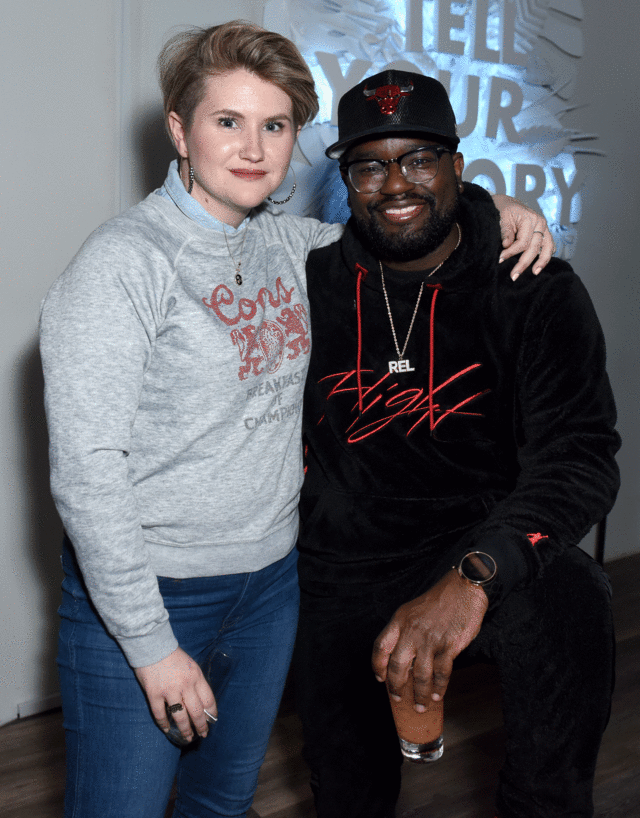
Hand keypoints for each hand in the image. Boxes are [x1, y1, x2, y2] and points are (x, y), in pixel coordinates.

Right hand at [134, 647, 216, 741]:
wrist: (152, 645)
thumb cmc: (172, 655)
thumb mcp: (190, 665)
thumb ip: (195, 681)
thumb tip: (199, 701)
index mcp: (196, 676)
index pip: (208, 699)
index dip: (211, 713)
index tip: (213, 721)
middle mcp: (185, 685)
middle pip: (196, 712)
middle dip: (201, 726)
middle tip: (202, 734)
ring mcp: (169, 690)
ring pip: (180, 716)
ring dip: (185, 730)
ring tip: (187, 737)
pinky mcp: (154, 694)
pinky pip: (160, 714)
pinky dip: (164, 724)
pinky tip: (167, 730)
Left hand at [371, 570, 488, 710]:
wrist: (463, 588)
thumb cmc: (440, 600)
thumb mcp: (413, 609)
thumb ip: (405, 629)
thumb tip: (403, 657)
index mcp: (400, 620)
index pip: (380, 646)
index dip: (377, 665)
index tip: (379, 678)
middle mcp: (411, 631)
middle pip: (397, 665)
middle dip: (396, 686)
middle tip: (397, 698)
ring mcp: (430, 639)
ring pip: (419, 675)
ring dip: (419, 695)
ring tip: (420, 706)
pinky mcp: (448, 645)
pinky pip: (441, 673)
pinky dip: (438, 688)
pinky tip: (437, 696)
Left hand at [492, 194, 555, 279]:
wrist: (508, 204)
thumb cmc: (504, 210)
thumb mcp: (502, 217)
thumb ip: (505, 230)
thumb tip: (507, 244)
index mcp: (531, 219)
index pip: (523, 242)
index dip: (511, 252)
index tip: (500, 259)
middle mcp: (540, 224)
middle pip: (534, 248)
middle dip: (524, 263)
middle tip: (513, 276)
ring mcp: (544, 229)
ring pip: (547, 248)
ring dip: (541, 262)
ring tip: (534, 273)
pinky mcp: (544, 233)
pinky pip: (549, 246)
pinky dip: (546, 255)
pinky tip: (540, 265)